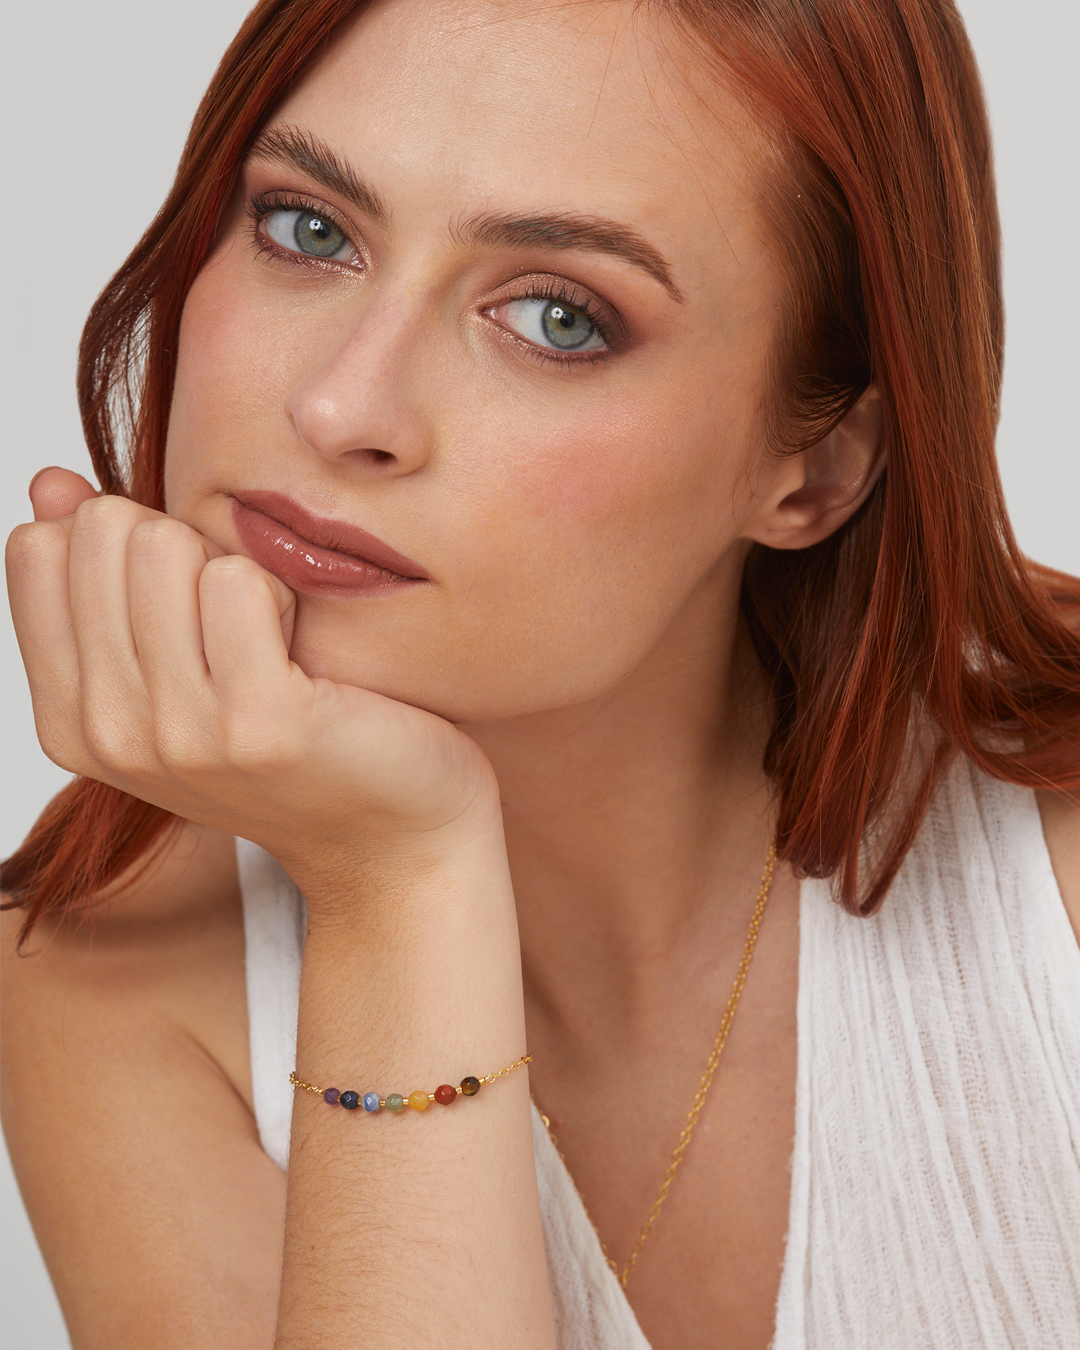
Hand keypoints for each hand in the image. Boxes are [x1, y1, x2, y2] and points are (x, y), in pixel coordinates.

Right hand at [6, 469, 499, 900]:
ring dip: (235, 568)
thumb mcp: (175, 670)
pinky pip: (241, 578)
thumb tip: (50, 481)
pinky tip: (304, 654)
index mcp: (69, 722)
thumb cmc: (292, 741)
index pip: (36, 548)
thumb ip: (101, 579)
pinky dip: (282, 591)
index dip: (122, 544)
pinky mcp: (260, 722)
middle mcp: (109, 735)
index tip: (180, 608)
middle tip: (237, 624)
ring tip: (272, 642)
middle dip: (180, 545)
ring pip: (166, 545)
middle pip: (102, 531)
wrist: (391, 834)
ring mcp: (180, 735)